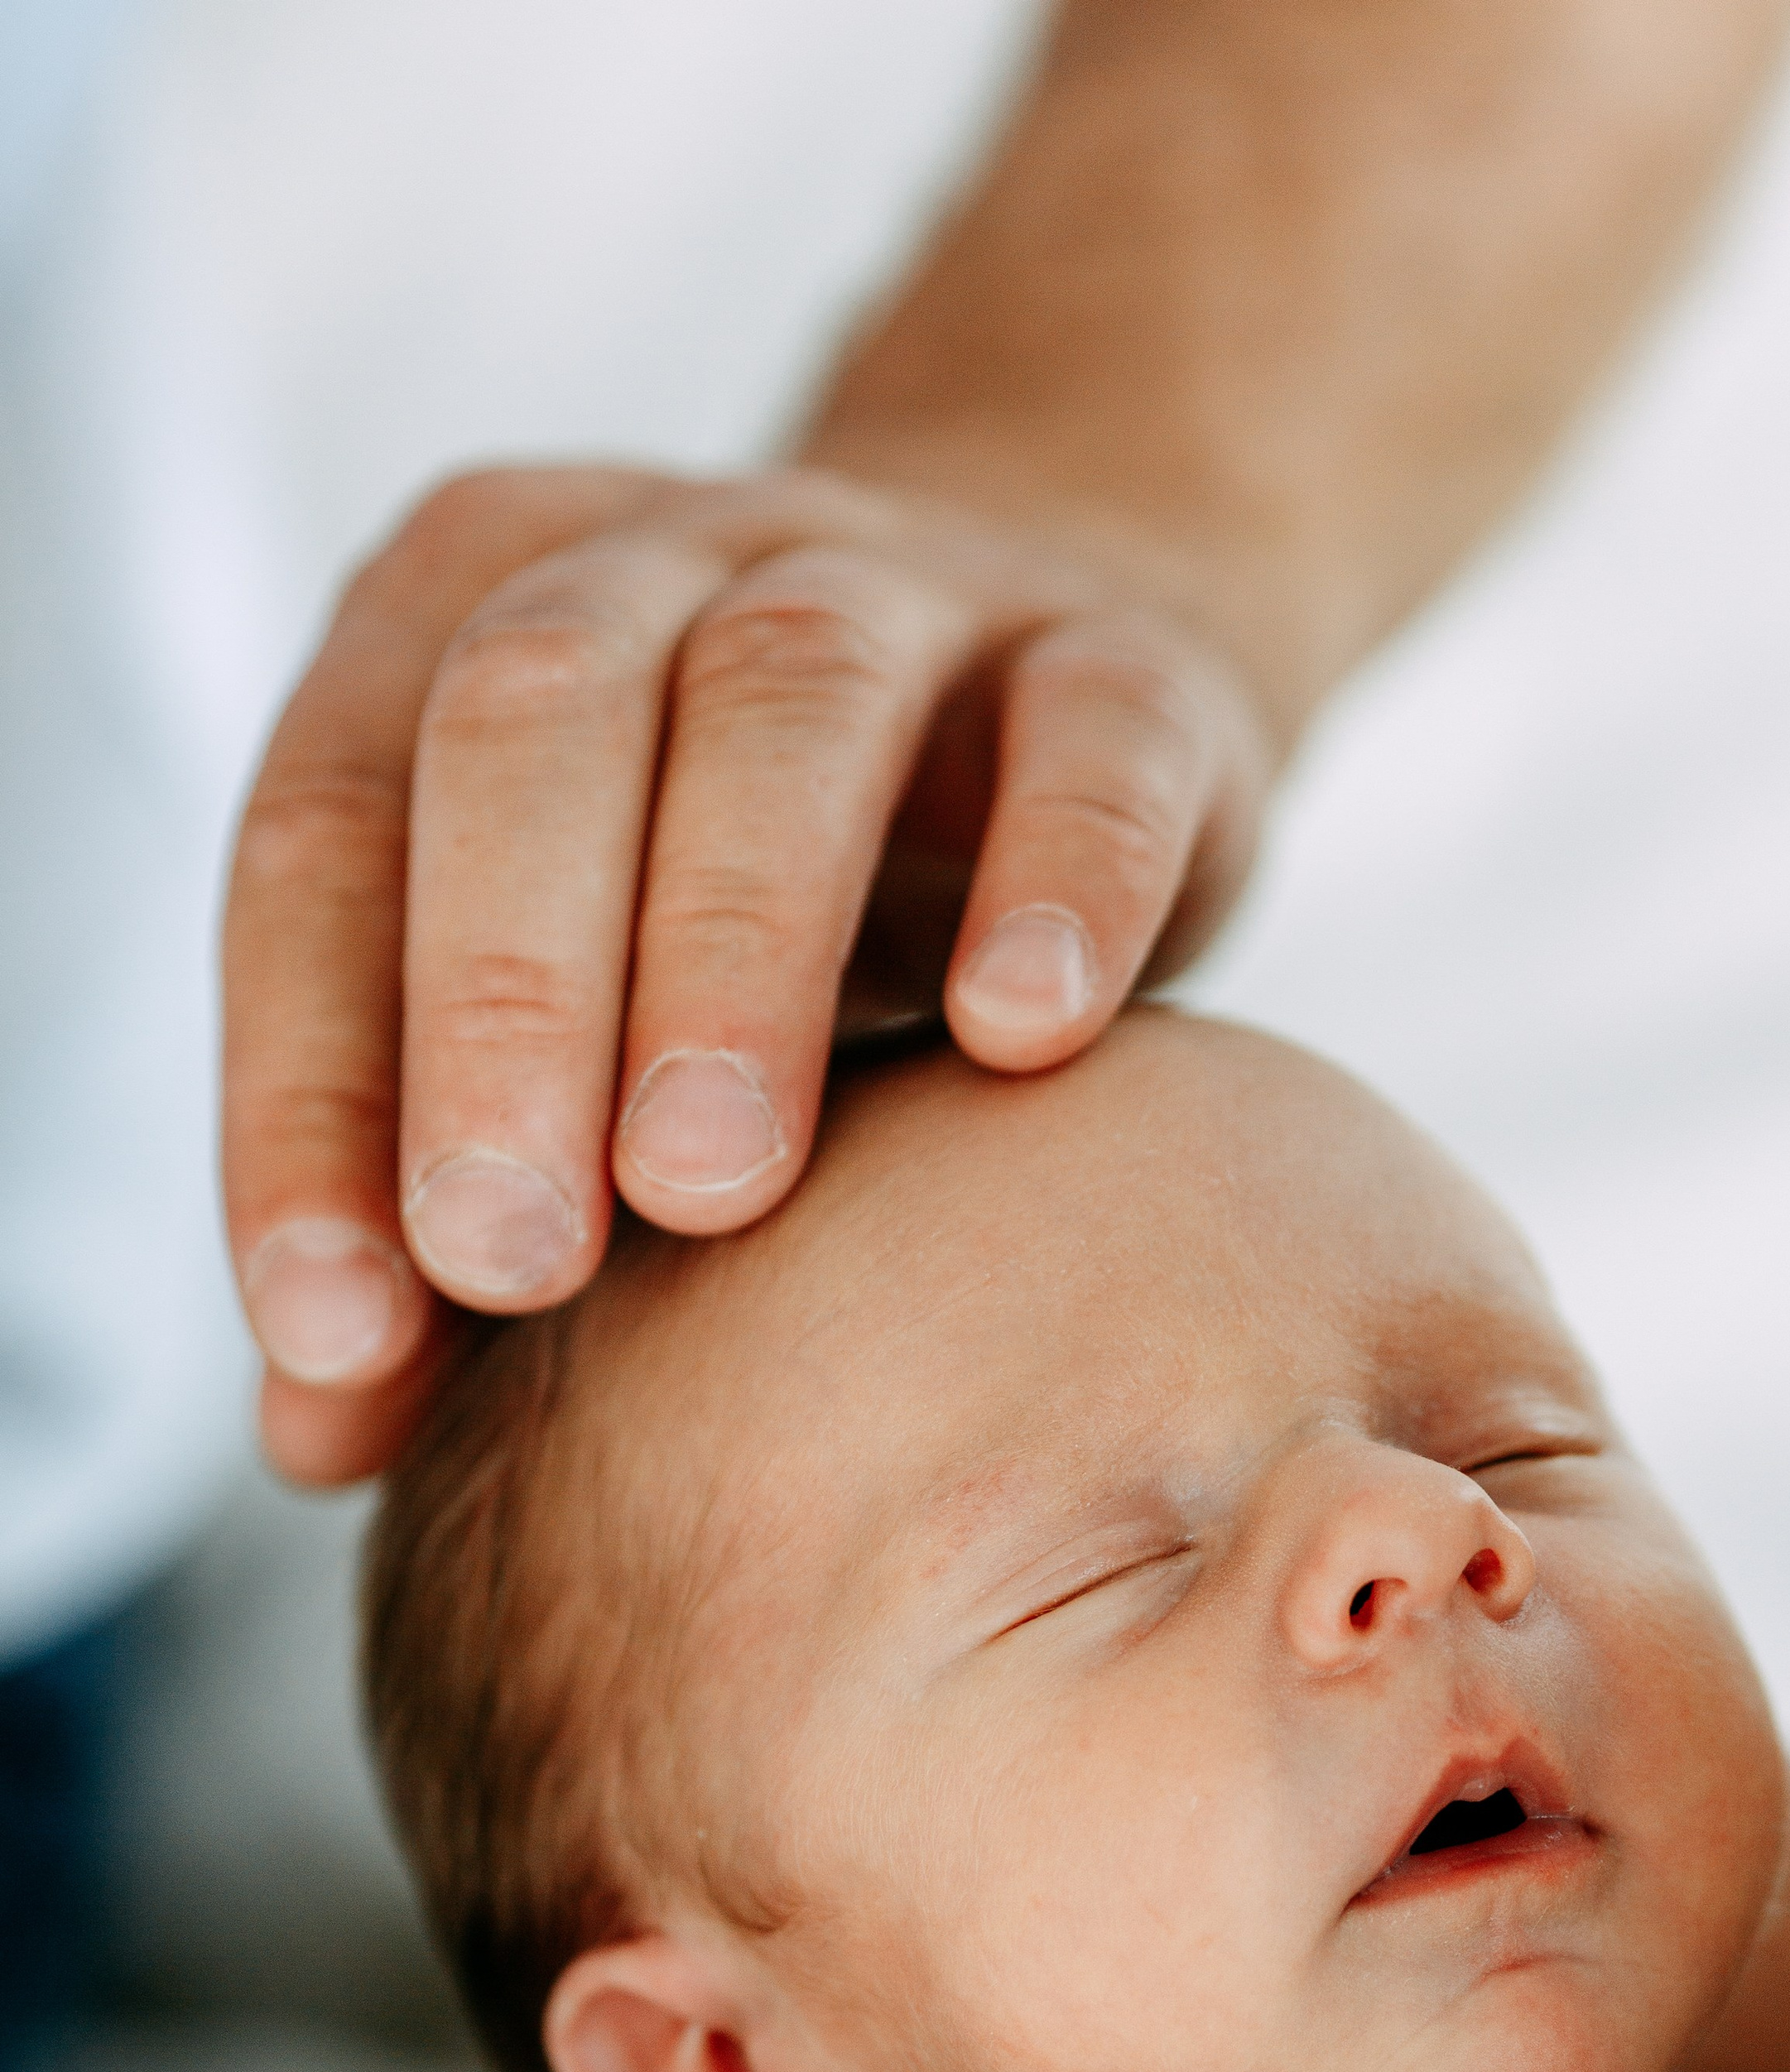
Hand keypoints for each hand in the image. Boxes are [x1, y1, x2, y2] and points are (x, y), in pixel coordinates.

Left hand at [222, 463, 1270, 1486]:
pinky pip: (1095, 737)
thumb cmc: (761, 912)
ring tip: (710, 1187)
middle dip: (503, 995)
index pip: (325, 832)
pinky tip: (1022, 1038)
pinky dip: (1060, 874)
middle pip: (535, 717)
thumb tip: (317, 1435)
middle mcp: (662, 567)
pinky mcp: (1129, 664)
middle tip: (510, 1258)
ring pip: (791, 702)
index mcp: (456, 626)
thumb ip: (442, 1204)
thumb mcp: (580, 1031)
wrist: (1068, 708)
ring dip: (734, 942)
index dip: (310, 1082)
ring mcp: (907, 587)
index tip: (339, 1330)